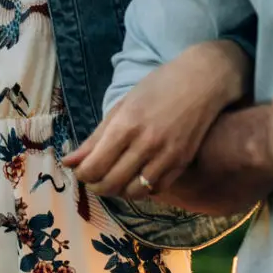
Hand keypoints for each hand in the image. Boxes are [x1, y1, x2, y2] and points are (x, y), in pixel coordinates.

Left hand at [64, 40, 248, 197]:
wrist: (204, 80)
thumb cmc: (159, 86)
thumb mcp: (123, 105)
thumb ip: (95, 137)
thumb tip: (68, 161)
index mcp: (125, 125)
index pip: (94, 167)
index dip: (82, 174)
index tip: (82, 170)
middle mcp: (146, 144)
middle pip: (111, 184)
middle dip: (96, 185)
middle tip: (95, 178)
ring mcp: (166, 155)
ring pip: (133, 192)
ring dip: (118, 191)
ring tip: (115, 178)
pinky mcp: (182, 163)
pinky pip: (156, 189)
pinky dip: (142, 188)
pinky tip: (137, 176)